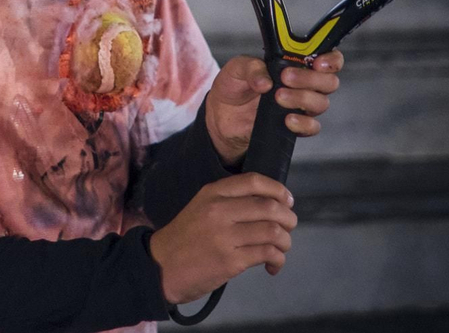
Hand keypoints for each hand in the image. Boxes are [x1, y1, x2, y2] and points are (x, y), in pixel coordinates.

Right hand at [148, 173, 296, 303]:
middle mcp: (219, 210)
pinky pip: (268, 254)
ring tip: (281, 249)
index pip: (254, 181)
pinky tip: (272, 265)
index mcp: (211, 193)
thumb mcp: (200, 208)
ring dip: (285, 242)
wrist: (159, 267)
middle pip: (270, 207)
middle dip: (288, 218)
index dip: (278, 190)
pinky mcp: (230, 260)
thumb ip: (228, 202)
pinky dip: (278, 260)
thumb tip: (269, 205)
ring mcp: (225, 236)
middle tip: (289, 228)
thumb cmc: (183, 239)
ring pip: (273, 231)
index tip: (287, 201)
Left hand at [205, 51, 344, 165]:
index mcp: (295, 63)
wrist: (222, 114)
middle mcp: (303, 84)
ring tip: (278, 97)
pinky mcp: (295, 125)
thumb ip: (252, 68)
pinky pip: (312, 126)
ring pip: (321, 103)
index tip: (317, 62)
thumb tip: (266, 81)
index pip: (326, 58)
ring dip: (302, 99)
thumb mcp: (237, 68)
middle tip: (286, 78)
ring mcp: (301, 105)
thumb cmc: (234, 86)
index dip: (330, 59)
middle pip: (328, 81)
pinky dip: (303, 123)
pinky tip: (288, 119)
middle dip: (311, 79)